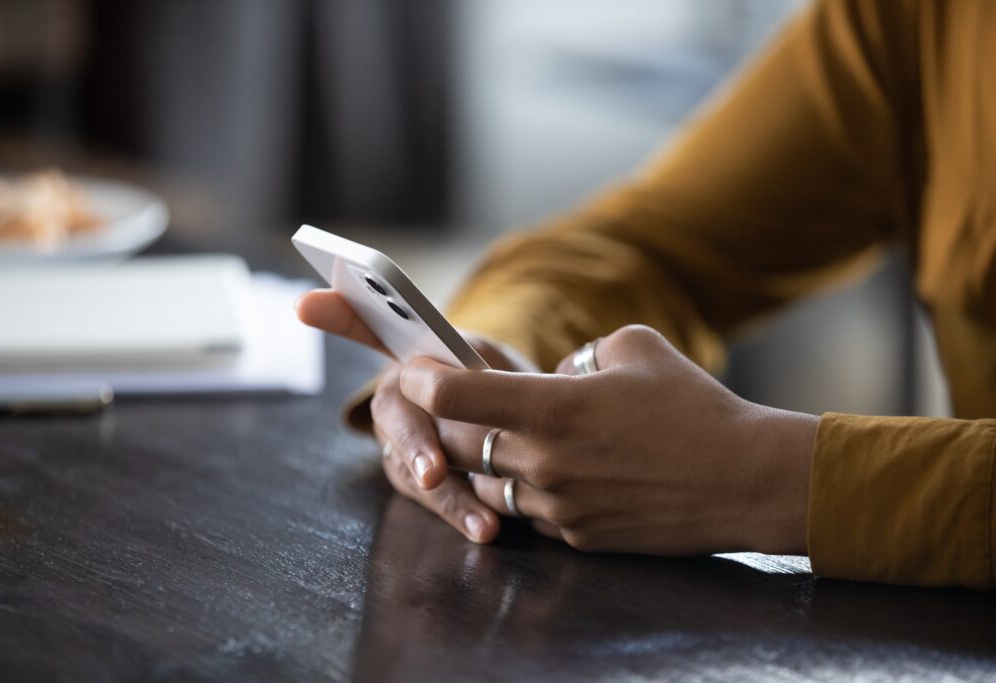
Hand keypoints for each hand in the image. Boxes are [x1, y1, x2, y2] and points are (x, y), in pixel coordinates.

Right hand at [295, 289, 536, 543]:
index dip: (335, 313)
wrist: (520, 426)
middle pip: (391, 412)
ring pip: (408, 465)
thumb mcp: (500, 364)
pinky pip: (427, 496)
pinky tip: (486, 529)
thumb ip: (482, 373)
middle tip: (433, 474)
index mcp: (413, 349)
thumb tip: (477, 387)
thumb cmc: (504, 383)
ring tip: (482, 521)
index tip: (305, 304)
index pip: (365, 324)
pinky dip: (458, 513)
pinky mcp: (409, 475)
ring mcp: (397, 436)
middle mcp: (396, 391)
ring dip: (446, 495)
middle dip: (414, 443)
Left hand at [397, 325, 818, 555]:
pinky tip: (560, 472)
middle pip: (461, 446)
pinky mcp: (578, 537)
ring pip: (491, 485)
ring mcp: (559, 508)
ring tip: (514, 439)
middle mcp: (544, 463)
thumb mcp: (636, 346)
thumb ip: (580, 354)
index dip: (423, 380)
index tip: (413, 370)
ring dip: (490, 462)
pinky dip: (530, 491)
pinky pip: (532, 513)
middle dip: (450, 424)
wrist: (745, 479)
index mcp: (552, 408)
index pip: (455, 396)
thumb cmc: (694, 405)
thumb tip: (558, 376)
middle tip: (457, 404)